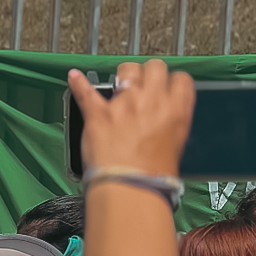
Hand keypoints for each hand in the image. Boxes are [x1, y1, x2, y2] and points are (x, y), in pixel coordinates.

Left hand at [68, 60, 194, 176]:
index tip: (167, 86)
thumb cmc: (153, 177)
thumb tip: (166, 118)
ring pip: (126, 69)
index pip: (181, 79)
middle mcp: (151, 101)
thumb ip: (171, 124)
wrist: (131, 188)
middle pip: (155, 66)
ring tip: (119, 84)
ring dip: (124, 74)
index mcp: (176, 110)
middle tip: (144, 84)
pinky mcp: (99, 113)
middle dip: (149, 72)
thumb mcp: (177, 147)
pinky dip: (79, 84)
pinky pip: (86, 91)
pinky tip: (74, 77)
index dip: (172, 81)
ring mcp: (124, 105)